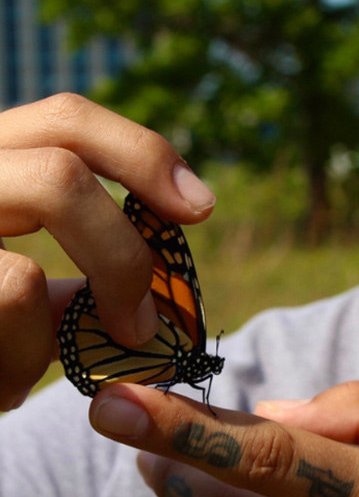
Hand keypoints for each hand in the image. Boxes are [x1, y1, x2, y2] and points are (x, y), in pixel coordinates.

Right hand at [0, 94, 214, 409]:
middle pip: (59, 171)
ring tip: (17, 376)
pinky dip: (12, 377)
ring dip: (41, 348)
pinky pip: (0, 325)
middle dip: (121, 258)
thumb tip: (160, 291)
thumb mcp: (9, 278)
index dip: (143, 154)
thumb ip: (73, 265)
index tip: (201, 206)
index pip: (66, 119)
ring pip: (20, 282)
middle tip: (142, 324)